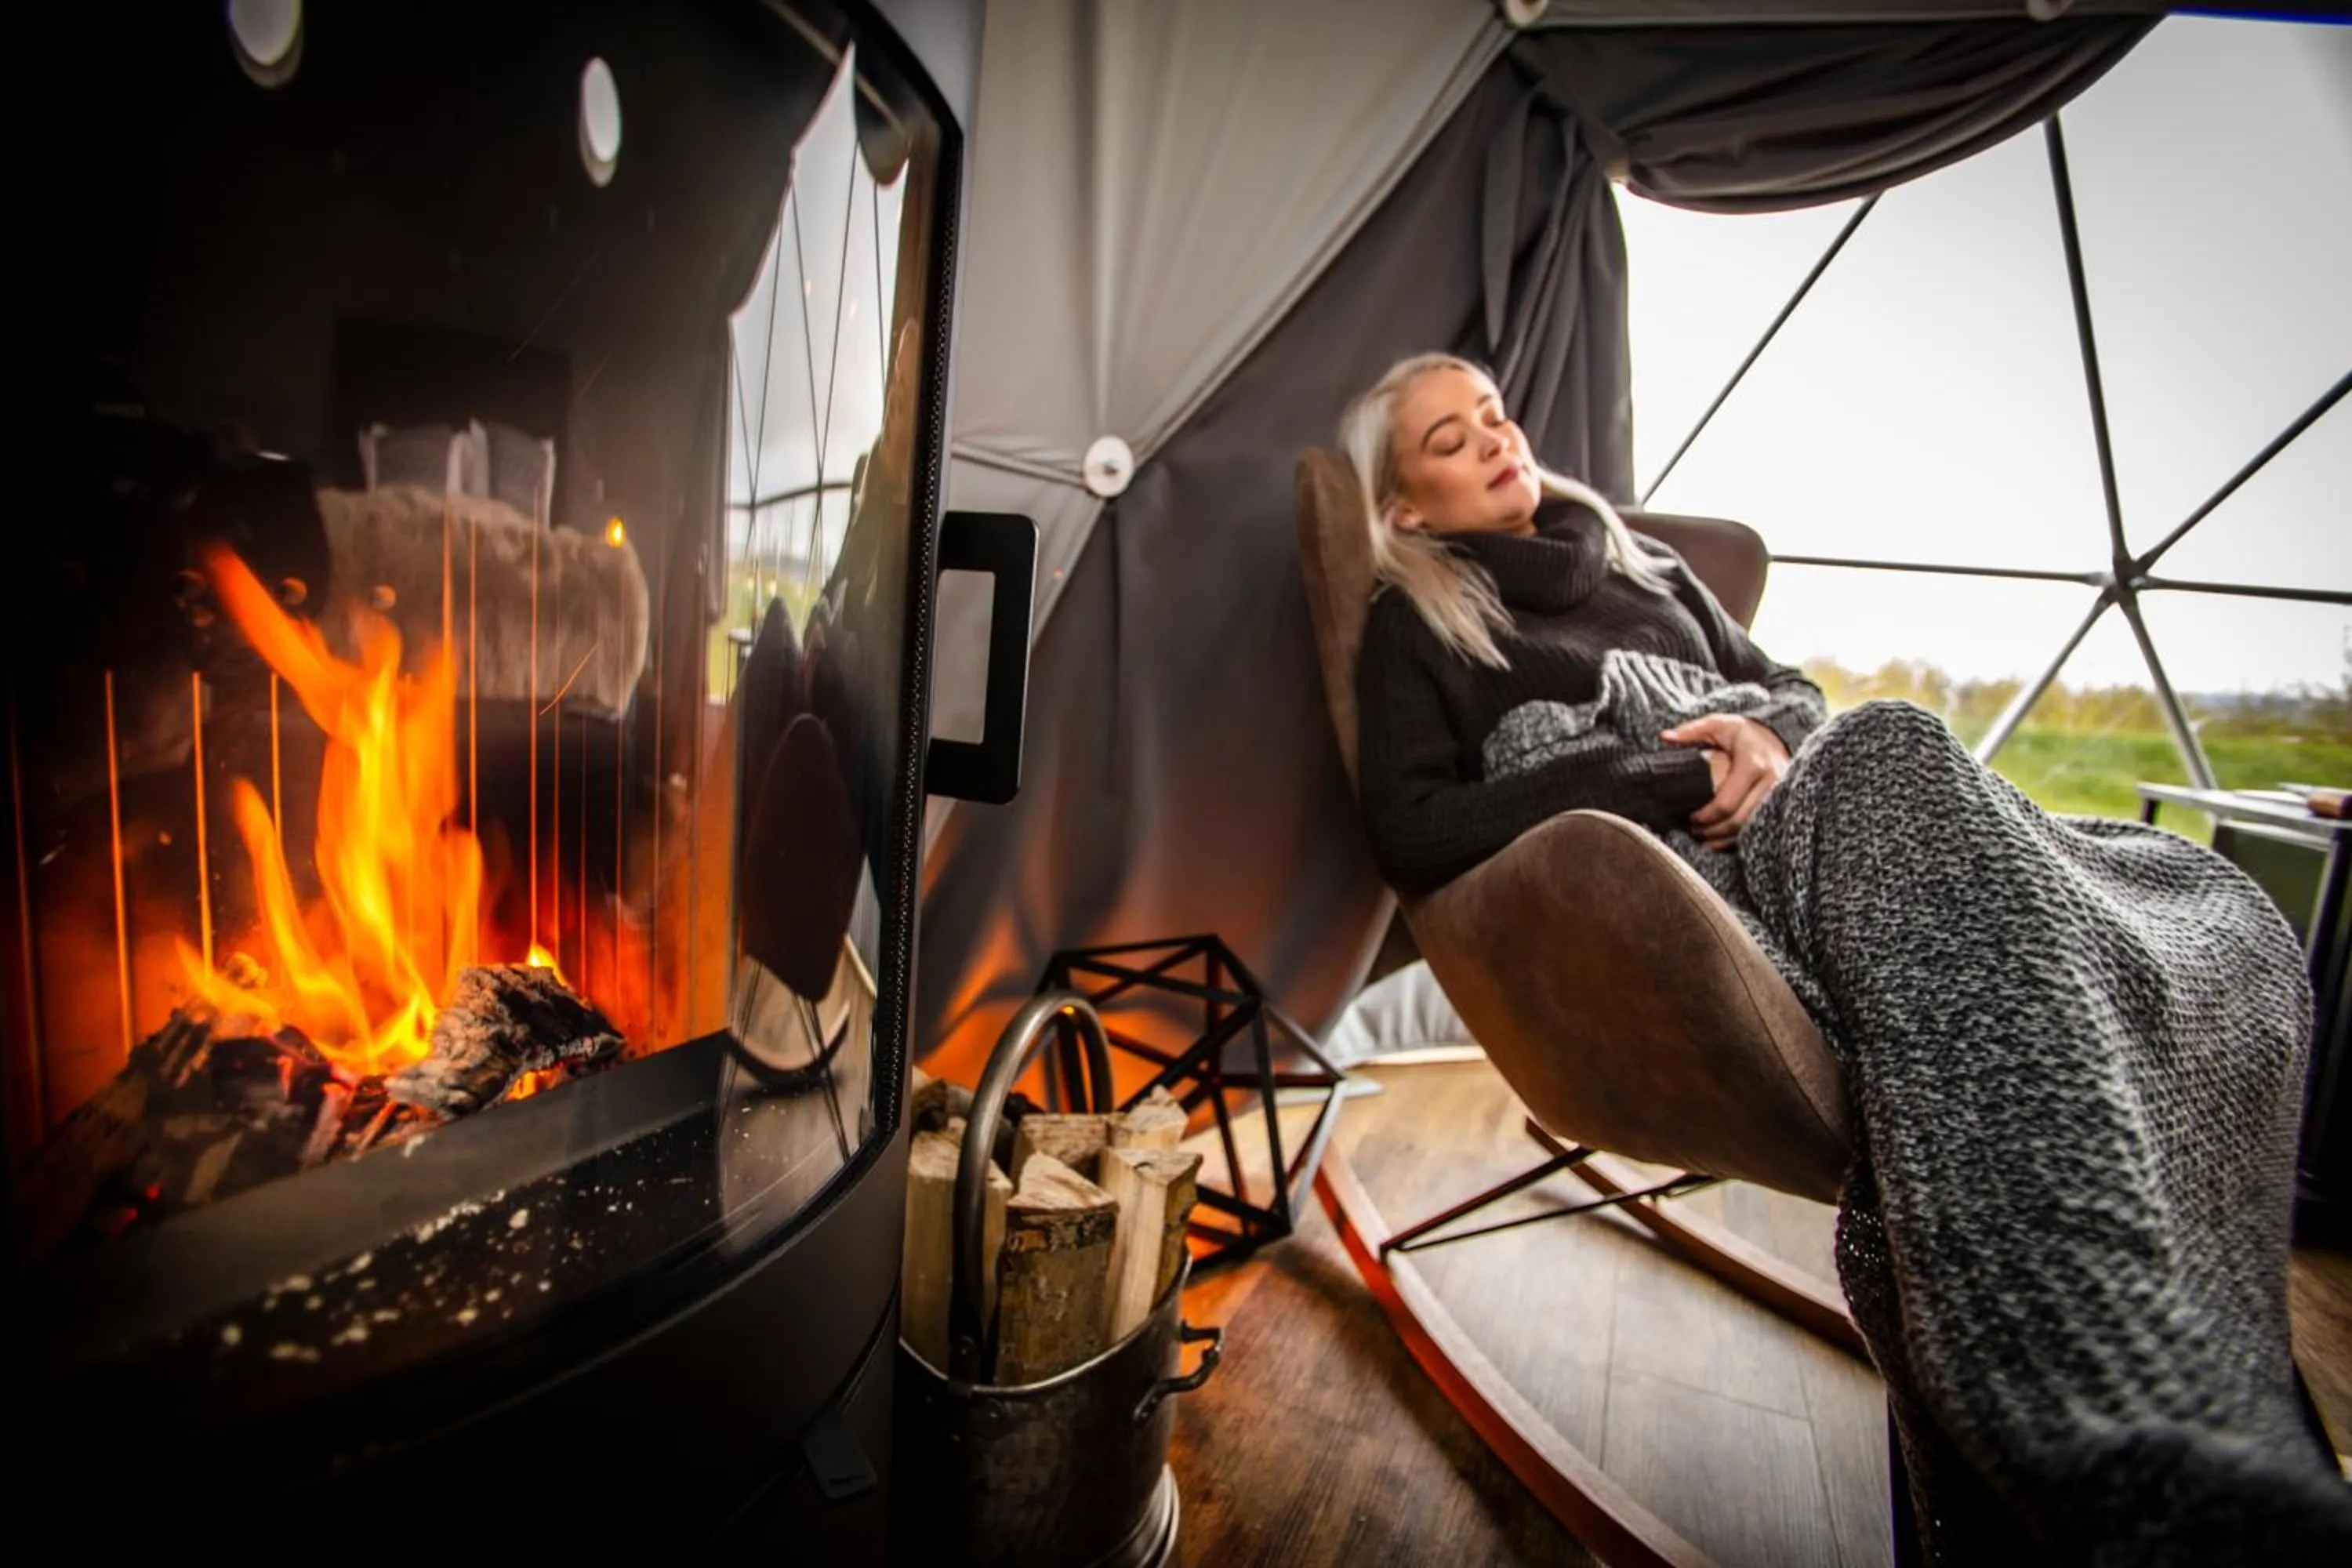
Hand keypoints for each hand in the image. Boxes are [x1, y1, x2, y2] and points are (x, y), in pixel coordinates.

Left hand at [1660, 713, 1789, 850]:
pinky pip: (1758, 830)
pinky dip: (1737, 838)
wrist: (1777, 737)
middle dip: (1712, 831)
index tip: (1689, 818)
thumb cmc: (1744, 733)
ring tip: (1703, 836)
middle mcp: (1771, 782)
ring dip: (1723, 838)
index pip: (1725, 804)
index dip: (1704, 817)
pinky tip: (1720, 838)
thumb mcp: (1718, 725)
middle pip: (1737, 822)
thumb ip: (1691, 731)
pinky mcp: (1781, 805)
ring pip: (1748, 830)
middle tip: (1693, 830)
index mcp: (1753, 763)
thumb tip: (1665, 738)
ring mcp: (1780, 796)